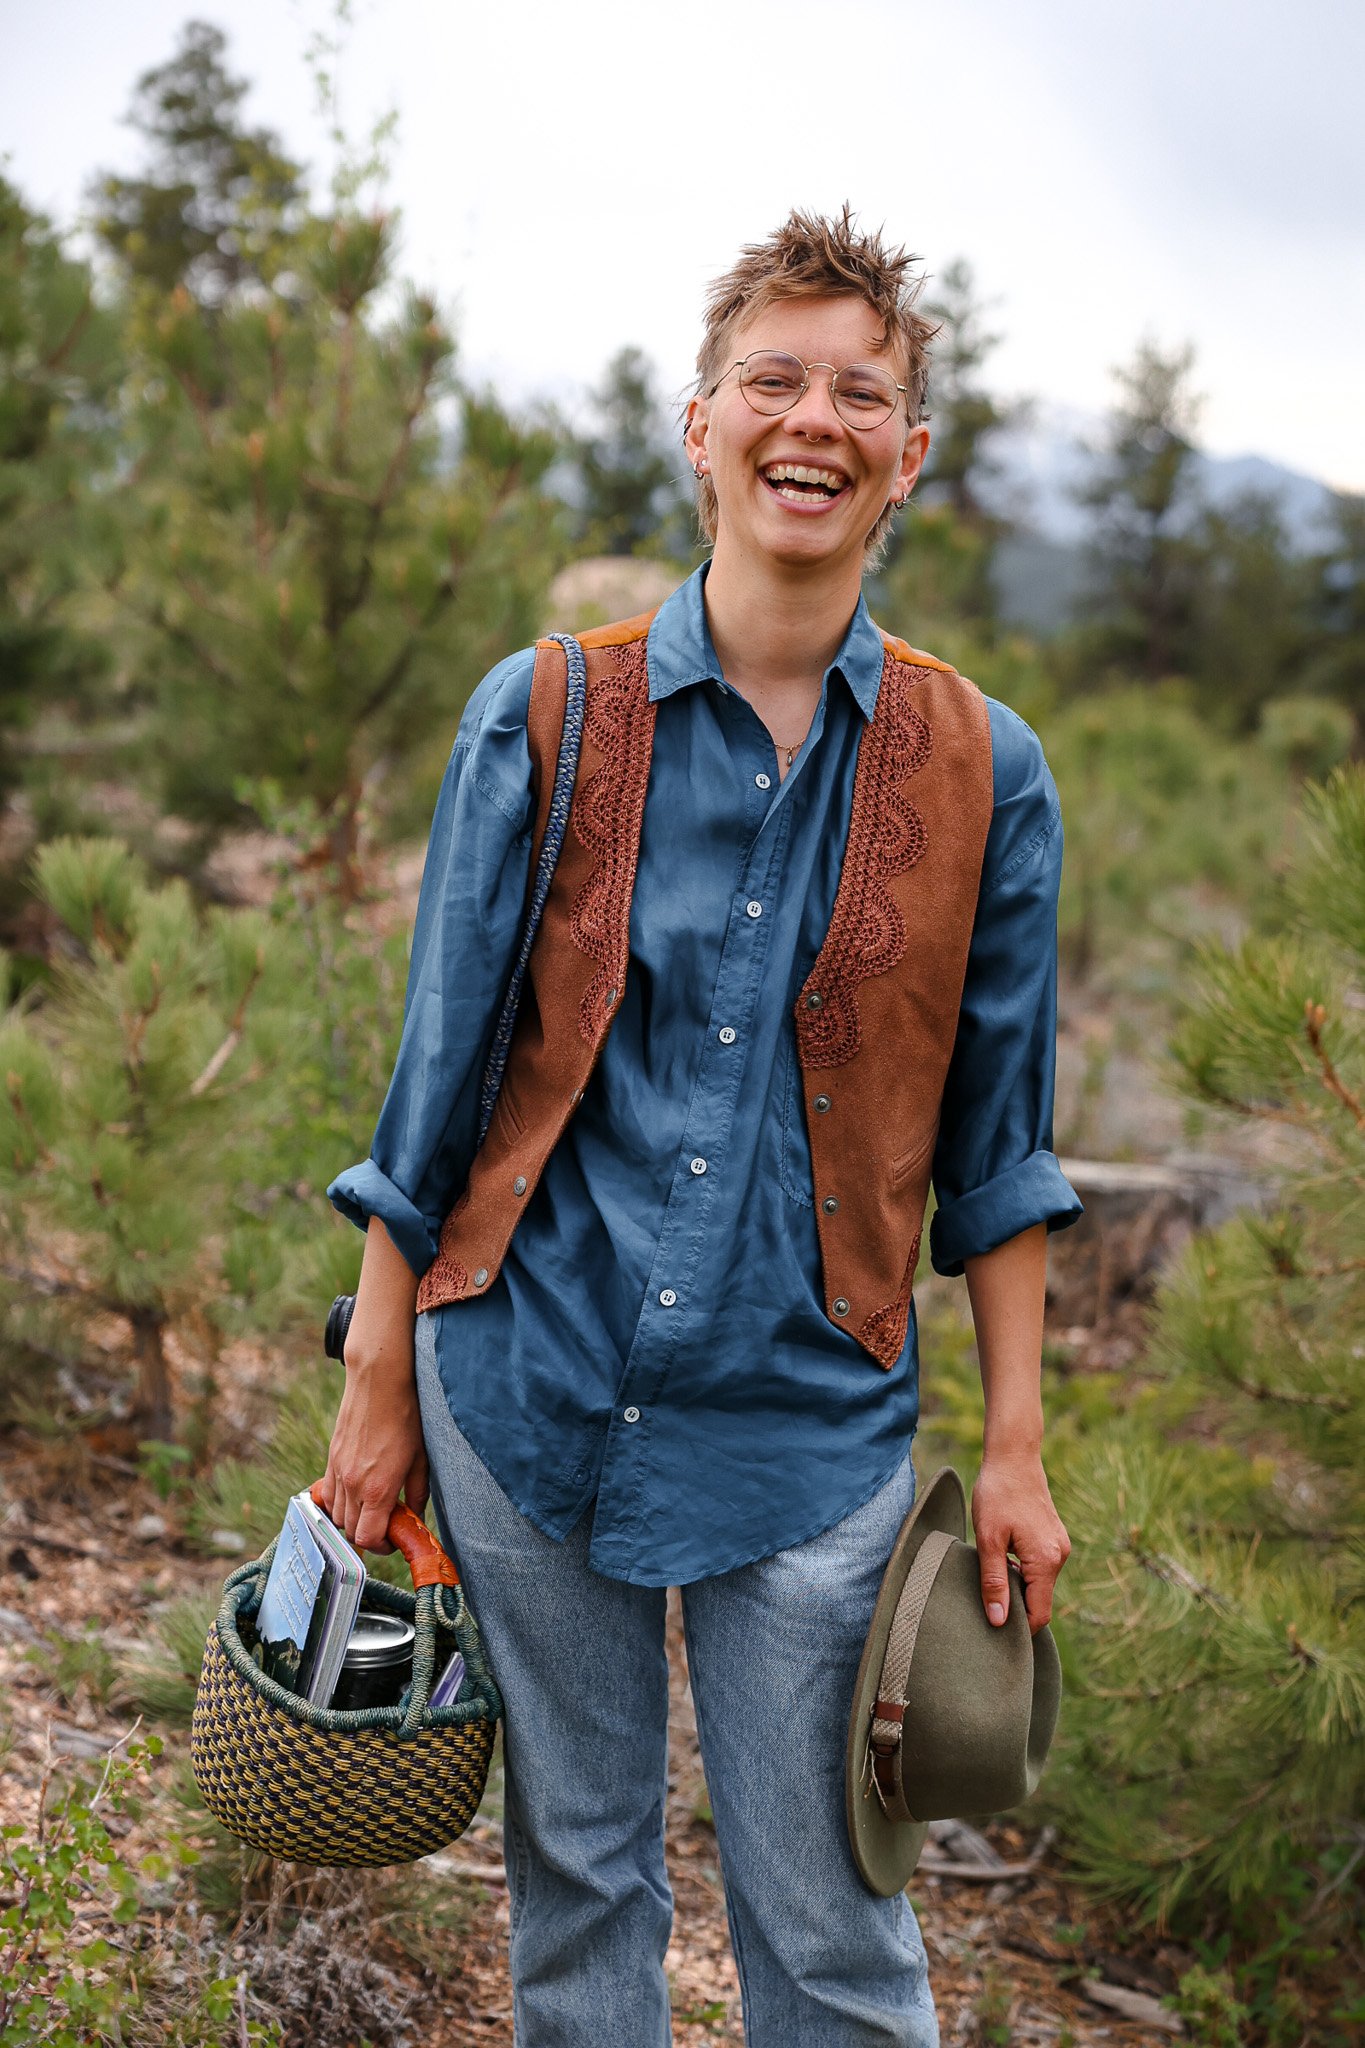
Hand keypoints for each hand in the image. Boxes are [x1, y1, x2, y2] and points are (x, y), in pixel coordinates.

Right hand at [315, 1314, 427, 1554]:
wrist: (380, 1380)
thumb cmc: (406, 1416)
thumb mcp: (422, 1458)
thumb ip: (417, 1493)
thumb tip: (415, 1515)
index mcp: (378, 1488)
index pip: (367, 1538)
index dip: (381, 1546)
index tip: (394, 1539)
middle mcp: (353, 1484)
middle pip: (349, 1531)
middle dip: (369, 1535)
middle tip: (388, 1524)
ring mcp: (338, 1470)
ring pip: (336, 1515)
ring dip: (353, 1519)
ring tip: (373, 1507)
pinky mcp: (331, 1458)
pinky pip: (328, 1494)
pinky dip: (339, 1501)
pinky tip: (357, 1492)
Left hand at [972, 1451, 1069, 1636]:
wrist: (1013, 1456)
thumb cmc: (997, 1494)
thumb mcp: (988, 1539)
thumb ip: (994, 1581)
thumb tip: (998, 1621)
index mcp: (1046, 1561)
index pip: (1039, 1615)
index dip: (1018, 1629)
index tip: (994, 1634)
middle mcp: (1059, 1556)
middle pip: (1040, 1601)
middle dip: (1017, 1609)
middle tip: (987, 1607)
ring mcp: (1059, 1546)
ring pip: (1039, 1584)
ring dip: (1019, 1588)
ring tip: (992, 1579)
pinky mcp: (1053, 1537)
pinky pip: (1040, 1568)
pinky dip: (1023, 1573)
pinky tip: (1002, 1561)